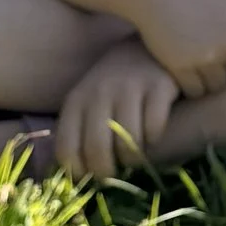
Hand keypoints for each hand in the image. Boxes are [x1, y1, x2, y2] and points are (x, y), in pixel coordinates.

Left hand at [54, 41, 180, 180]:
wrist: (147, 47)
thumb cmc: (114, 86)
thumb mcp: (88, 102)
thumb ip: (79, 132)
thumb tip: (75, 177)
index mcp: (76, 101)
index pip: (67, 148)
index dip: (77, 172)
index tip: (89, 178)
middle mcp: (99, 92)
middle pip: (97, 149)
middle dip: (106, 172)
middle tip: (115, 177)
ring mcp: (129, 87)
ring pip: (128, 143)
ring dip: (133, 158)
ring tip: (135, 156)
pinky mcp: (158, 85)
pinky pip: (154, 127)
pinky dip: (154, 137)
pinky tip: (153, 133)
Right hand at [121, 0, 225, 95]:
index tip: (219, 36)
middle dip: (221, 63)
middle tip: (199, 39)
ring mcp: (210, 57)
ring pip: (216, 85)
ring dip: (204, 75)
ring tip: (189, 50)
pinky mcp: (184, 67)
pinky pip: (195, 91)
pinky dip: (187, 83)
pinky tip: (178, 61)